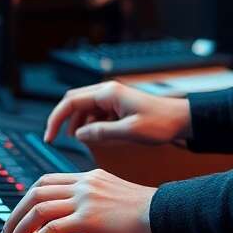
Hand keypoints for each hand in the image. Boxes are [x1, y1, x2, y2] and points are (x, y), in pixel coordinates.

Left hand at [0, 169, 155, 232]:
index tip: (19, 215)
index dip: (27, 197)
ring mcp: (85, 199)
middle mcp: (84, 183)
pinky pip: (50, 228)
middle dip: (15, 213)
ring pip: (37, 208)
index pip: (47, 180)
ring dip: (18, 229)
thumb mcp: (116, 197)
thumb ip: (95, 200)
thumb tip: (79, 217)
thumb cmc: (147, 212)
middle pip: (35, 191)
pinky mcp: (88, 218)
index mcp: (90, 177)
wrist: (166, 214)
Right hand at [43, 81, 191, 144]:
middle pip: (74, 102)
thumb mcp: (128, 132)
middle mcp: (108, 92)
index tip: (50, 137)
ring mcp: (113, 98)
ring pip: (85, 108)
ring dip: (77, 123)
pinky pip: (97, 113)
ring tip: (77, 141)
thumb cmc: (160, 123)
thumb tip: (78, 135)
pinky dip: (90, 125)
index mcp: (108, 93)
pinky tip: (94, 137)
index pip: (71, 102)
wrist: (182, 120)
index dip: (56, 119)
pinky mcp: (119, 107)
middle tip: (55, 139)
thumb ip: (101, 133)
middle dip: (63, 120)